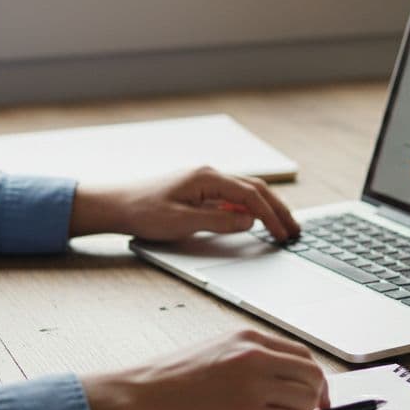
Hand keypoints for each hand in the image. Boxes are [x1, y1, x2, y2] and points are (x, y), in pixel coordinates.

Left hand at [69, 166, 301, 241]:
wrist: (114, 204)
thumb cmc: (142, 212)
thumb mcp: (181, 222)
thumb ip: (218, 222)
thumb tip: (249, 221)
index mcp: (207, 178)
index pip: (251, 195)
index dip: (272, 216)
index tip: (284, 234)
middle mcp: (209, 174)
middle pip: (255, 189)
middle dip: (278, 210)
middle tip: (295, 231)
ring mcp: (205, 180)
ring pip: (246, 191)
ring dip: (267, 208)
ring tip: (283, 227)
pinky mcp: (199, 189)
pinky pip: (233, 196)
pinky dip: (250, 208)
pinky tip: (256, 221)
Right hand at [81, 329, 330, 409]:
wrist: (139, 398)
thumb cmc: (167, 382)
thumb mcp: (213, 352)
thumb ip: (247, 359)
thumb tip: (277, 379)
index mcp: (246, 338)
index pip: (302, 354)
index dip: (313, 380)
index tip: (315, 396)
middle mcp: (254, 356)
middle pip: (311, 377)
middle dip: (310, 402)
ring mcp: (252, 384)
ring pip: (305, 404)